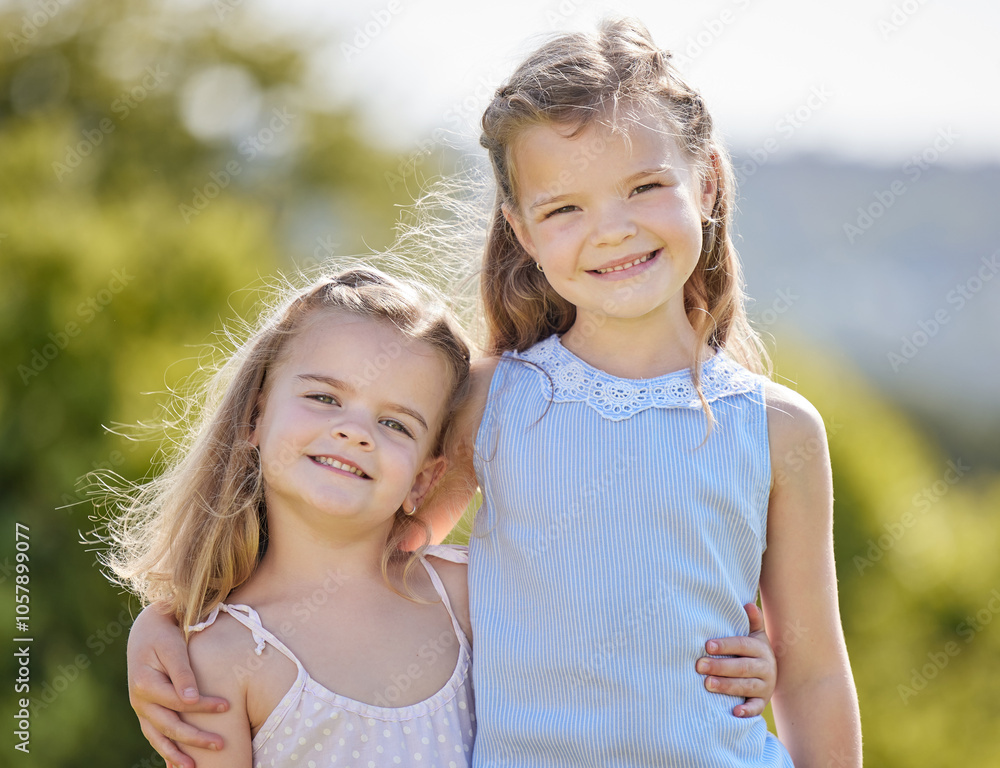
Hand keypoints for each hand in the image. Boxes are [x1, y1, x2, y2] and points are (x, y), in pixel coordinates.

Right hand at [127, 605, 229, 767]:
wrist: (146, 629)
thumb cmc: (164, 634)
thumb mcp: (172, 646)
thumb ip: (182, 672)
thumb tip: (191, 700)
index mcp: (144, 683)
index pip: (178, 701)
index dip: (203, 705)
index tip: (228, 706)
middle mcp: (139, 701)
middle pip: (168, 725)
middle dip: (194, 738)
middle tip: (220, 745)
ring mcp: (140, 708)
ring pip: (158, 736)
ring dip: (176, 754)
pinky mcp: (145, 711)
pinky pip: (154, 735)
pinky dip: (165, 750)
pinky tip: (177, 765)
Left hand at [695, 602, 775, 717]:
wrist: (769, 675)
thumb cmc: (752, 651)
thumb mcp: (756, 635)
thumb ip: (752, 621)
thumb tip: (748, 604)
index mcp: (761, 649)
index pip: (742, 645)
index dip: (725, 645)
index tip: (707, 645)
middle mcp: (766, 667)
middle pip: (742, 667)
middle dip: (720, 666)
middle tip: (699, 665)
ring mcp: (765, 686)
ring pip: (746, 686)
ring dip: (727, 686)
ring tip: (707, 684)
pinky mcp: (762, 702)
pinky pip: (756, 708)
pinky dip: (747, 711)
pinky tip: (734, 711)